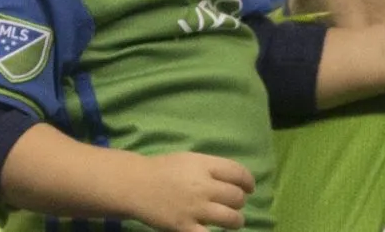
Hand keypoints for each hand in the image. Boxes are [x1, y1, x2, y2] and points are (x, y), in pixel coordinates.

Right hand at [128, 150, 256, 231]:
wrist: (135, 185)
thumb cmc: (162, 170)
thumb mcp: (190, 159)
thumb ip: (211, 168)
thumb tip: (234, 179)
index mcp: (205, 166)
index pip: (238, 173)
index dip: (249, 181)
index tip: (250, 188)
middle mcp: (203, 186)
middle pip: (236, 197)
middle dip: (240, 202)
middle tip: (235, 205)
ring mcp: (195, 208)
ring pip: (231, 218)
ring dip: (236, 221)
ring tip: (233, 222)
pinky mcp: (185, 227)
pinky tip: (216, 231)